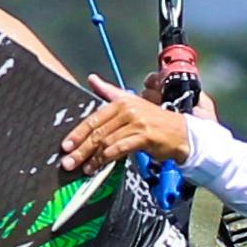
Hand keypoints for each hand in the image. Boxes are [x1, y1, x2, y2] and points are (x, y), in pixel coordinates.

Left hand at [60, 84, 193, 170]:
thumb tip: (92, 79)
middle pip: (97, 131)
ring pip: (106, 141)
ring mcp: (137, 123)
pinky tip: (98, 167)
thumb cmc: (154, 119)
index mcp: (121, 101)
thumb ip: (109, 91)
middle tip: (68, 162)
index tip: (66, 146)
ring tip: (83, 168)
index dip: (77, 133)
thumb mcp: (130, 101)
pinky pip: (120, 148)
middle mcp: (128, 110)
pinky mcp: (144, 136)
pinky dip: (106, 159)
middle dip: (80, 148)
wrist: (181, 132)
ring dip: (92, 157)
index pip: (94, 118)